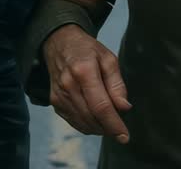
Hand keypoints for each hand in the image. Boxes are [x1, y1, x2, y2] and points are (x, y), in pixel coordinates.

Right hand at [43, 23, 130, 142]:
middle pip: (91, 118)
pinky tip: (96, 121)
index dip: (114, 124)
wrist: (59, 43)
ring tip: (110, 124)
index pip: (101, 106)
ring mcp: (59, 95)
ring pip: (82, 123)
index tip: (125, 137)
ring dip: (98, 129)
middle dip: (108, 129)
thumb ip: (117, 84)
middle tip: (120, 130)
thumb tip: (124, 108)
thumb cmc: (87, 50)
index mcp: (84, 71)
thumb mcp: (108, 58)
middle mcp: (68, 85)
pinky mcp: (55, 102)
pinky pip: (73, 122)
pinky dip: (87, 126)